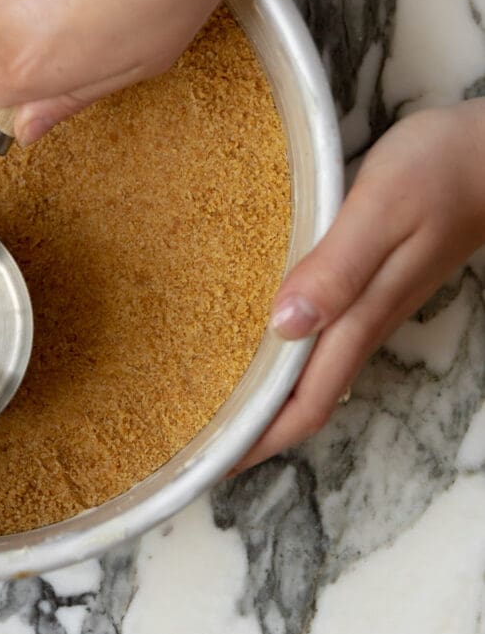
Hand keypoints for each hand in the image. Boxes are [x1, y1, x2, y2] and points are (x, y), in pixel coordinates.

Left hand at [232, 102, 484, 471]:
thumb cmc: (439, 169)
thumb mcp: (380, 208)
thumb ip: (336, 268)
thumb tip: (285, 325)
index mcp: (361, 316)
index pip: (308, 403)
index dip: (261, 440)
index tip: (211, 464)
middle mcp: (364, 322)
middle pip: (306, 399)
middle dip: (255, 429)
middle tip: (194, 441)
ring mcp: (370, 306)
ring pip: (312, 371)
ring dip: (265, 393)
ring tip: (209, 397)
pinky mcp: (370, 283)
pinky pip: (319, 336)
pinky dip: (279, 351)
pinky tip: (250, 336)